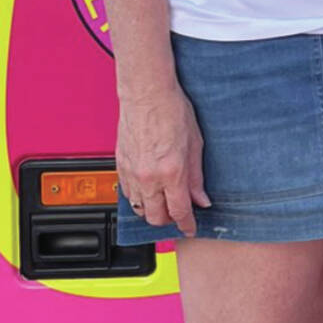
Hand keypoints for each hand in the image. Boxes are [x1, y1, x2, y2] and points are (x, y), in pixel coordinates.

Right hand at [116, 83, 211, 235]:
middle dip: (169, 220)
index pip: (179, 211)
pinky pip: (127, 194)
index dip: (187, 224)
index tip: (190, 228)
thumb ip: (197, 176)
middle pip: (156, 217)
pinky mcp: (121, 166)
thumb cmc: (172, 111)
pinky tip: (149, 190)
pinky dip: (139, 198)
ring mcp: (132, 173)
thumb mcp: (195, 143)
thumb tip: (202, 198)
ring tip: (164, 202)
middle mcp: (149, 177)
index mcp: (171, 171)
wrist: (147, 94)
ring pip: (139, 208)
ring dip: (152, 210)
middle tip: (179, 213)